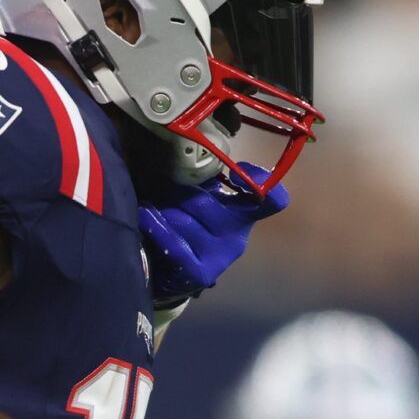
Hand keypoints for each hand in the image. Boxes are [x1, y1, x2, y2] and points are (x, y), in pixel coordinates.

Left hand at [138, 162, 289, 302]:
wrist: (172, 271)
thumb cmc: (188, 223)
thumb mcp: (201, 198)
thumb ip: (205, 179)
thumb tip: (195, 146)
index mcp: (245, 213)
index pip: (273, 200)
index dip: (262, 182)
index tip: (236, 172)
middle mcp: (238, 236)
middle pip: (205, 203)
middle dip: (178, 194)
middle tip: (163, 190)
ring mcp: (221, 257)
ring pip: (185, 221)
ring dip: (162, 209)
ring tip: (151, 206)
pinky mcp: (201, 272)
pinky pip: (175, 244)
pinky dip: (156, 227)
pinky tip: (145, 215)